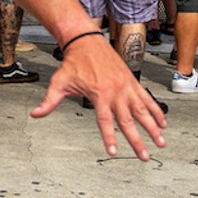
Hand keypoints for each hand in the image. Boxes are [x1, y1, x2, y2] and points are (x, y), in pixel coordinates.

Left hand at [30, 32, 166, 159]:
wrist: (87, 41)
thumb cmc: (73, 63)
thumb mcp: (59, 83)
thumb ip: (49, 101)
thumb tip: (35, 114)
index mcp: (100, 94)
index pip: (105, 121)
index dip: (109, 138)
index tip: (114, 152)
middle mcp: (116, 92)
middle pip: (129, 121)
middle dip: (138, 141)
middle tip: (145, 157)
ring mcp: (127, 87)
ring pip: (143, 111)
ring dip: (153, 128)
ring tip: (162, 143)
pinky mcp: (132, 82)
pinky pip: (147, 99)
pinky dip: (156, 111)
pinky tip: (163, 123)